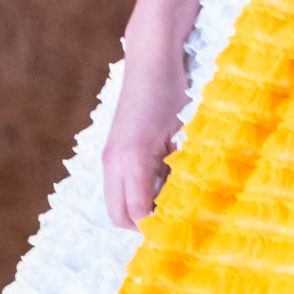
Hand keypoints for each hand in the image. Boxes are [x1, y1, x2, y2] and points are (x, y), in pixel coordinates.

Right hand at [100, 44, 188, 230]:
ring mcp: (111, 156)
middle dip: (143, 224)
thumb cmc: (171, 91)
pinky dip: (138, 191)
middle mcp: (114, 162)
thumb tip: (182, 199)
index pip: (137, 212)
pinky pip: (120, 184)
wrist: (151, 60)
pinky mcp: (113, 150)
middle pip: (119, 215)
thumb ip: (177, 167)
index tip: (179, 233)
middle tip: (175, 221)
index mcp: (132, 159)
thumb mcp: (181, 131)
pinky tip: (165, 179)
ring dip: (140, 208)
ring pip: (117, 201)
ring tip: (172, 200)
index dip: (156, 227)